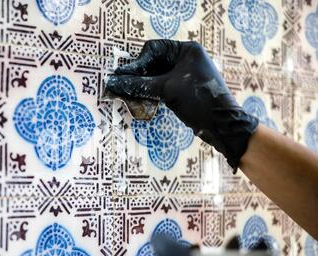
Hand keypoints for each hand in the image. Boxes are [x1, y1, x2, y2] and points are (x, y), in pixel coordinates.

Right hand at [106, 39, 258, 171]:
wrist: (222, 126)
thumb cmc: (199, 101)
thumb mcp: (167, 90)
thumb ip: (140, 85)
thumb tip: (114, 83)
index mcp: (186, 50)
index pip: (154, 49)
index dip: (138, 62)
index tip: (124, 77)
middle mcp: (186, 59)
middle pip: (153, 62)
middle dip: (138, 74)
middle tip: (120, 85)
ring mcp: (184, 75)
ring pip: (155, 76)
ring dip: (142, 85)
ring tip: (126, 93)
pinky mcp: (182, 90)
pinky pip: (160, 87)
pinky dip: (149, 93)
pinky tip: (138, 99)